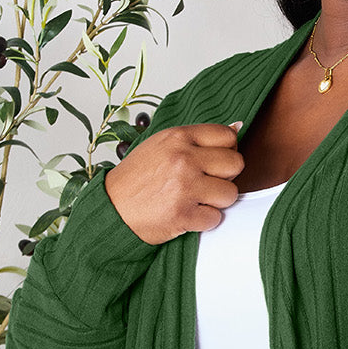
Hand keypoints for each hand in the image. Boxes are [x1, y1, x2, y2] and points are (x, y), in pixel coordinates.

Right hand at [104, 121, 244, 243]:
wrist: (112, 209)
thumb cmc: (136, 178)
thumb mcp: (162, 145)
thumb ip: (197, 139)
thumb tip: (236, 127)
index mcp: (178, 137)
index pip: (227, 136)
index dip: (226, 151)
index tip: (214, 162)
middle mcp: (183, 159)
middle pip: (235, 163)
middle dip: (225, 176)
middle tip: (206, 183)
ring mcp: (184, 187)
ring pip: (230, 193)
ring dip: (217, 201)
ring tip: (195, 200)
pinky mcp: (184, 215)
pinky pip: (215, 218)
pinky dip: (204, 221)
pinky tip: (187, 214)